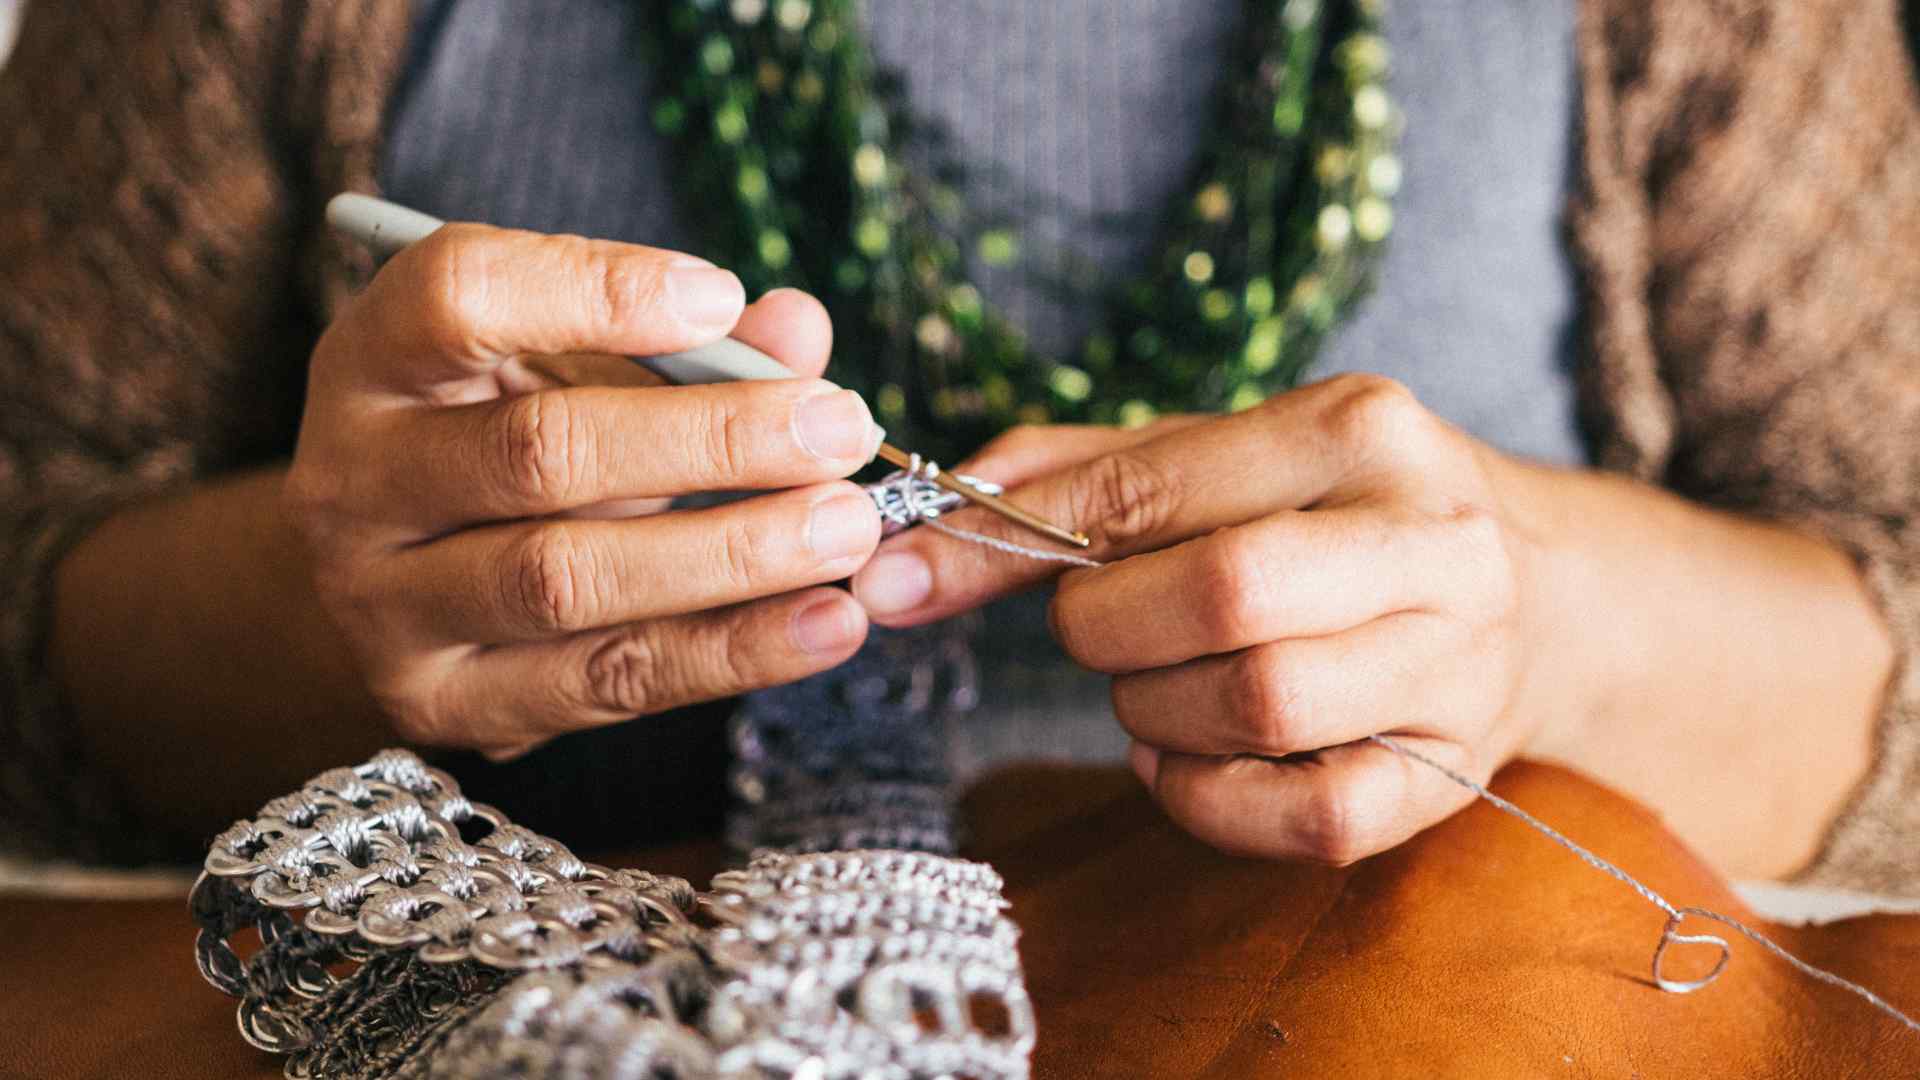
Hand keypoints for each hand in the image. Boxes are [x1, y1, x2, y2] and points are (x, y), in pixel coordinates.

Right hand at [286, 224, 883, 756]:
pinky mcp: (447, 704)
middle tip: (838, 429)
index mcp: (374, 359)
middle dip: (712, 439)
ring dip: (731, 553)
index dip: (597, 291)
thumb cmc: (507, 439)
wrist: (396, 584)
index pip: (459, 295)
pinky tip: (826, 623)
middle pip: (539, 453)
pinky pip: (608, 679)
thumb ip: (684, 340)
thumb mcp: (573, 366)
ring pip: (568, 580)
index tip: (722, 296)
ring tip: (849, 528)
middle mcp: (355, 481)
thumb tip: (797, 330)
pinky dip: (731, 652)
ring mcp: (386, 606)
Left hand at [852, 375, 1538, 862]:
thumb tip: (928, 513)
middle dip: (1105, 627)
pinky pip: (1303, 818)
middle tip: (1091, 629)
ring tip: (1151, 687)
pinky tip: (1186, 756)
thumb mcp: (1223, 456)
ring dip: (1153, 711)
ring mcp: (1454, 665)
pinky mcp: (1451, 776)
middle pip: (1219, 596)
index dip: (1013, 536)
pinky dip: (1205, 799)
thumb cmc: (1333, 515)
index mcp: (1359, 428)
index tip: (909, 572)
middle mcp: (1428, 537)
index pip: (1152, 487)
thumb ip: (1079, 471)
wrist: (1541, 595)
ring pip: (1259, 707)